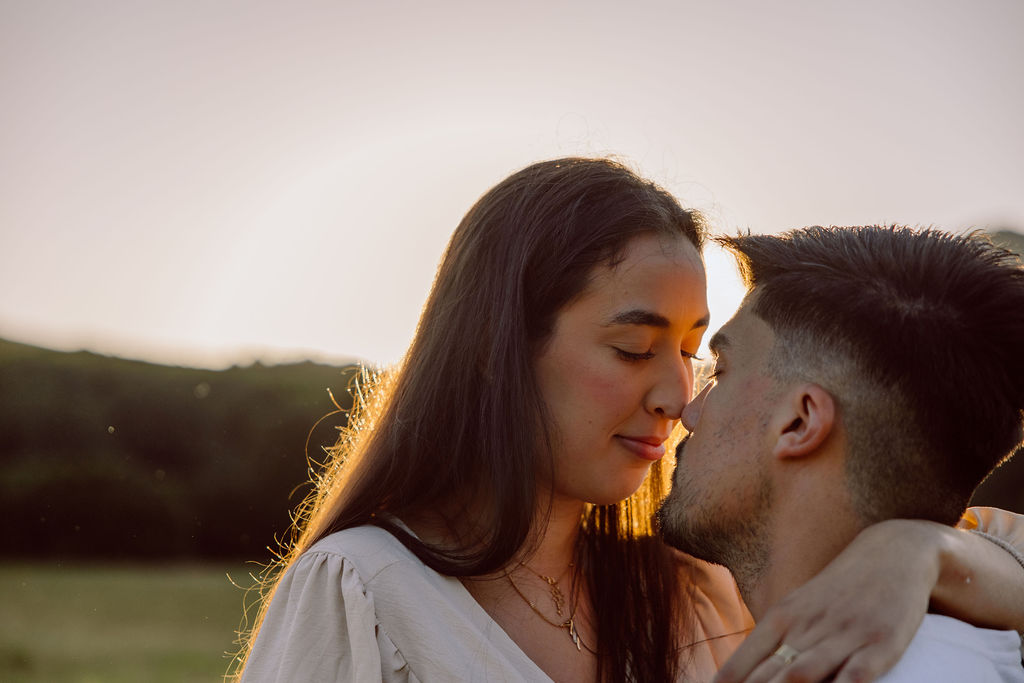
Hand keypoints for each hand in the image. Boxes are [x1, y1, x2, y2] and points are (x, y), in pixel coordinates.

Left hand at [713, 519, 940, 682]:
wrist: (893, 551)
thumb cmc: (839, 590)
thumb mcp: (800, 609)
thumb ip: (773, 644)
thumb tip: (736, 676)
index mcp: (782, 617)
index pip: (744, 663)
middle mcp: (807, 626)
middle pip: (769, 676)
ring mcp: (843, 634)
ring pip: (802, 674)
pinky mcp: (882, 643)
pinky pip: (857, 674)